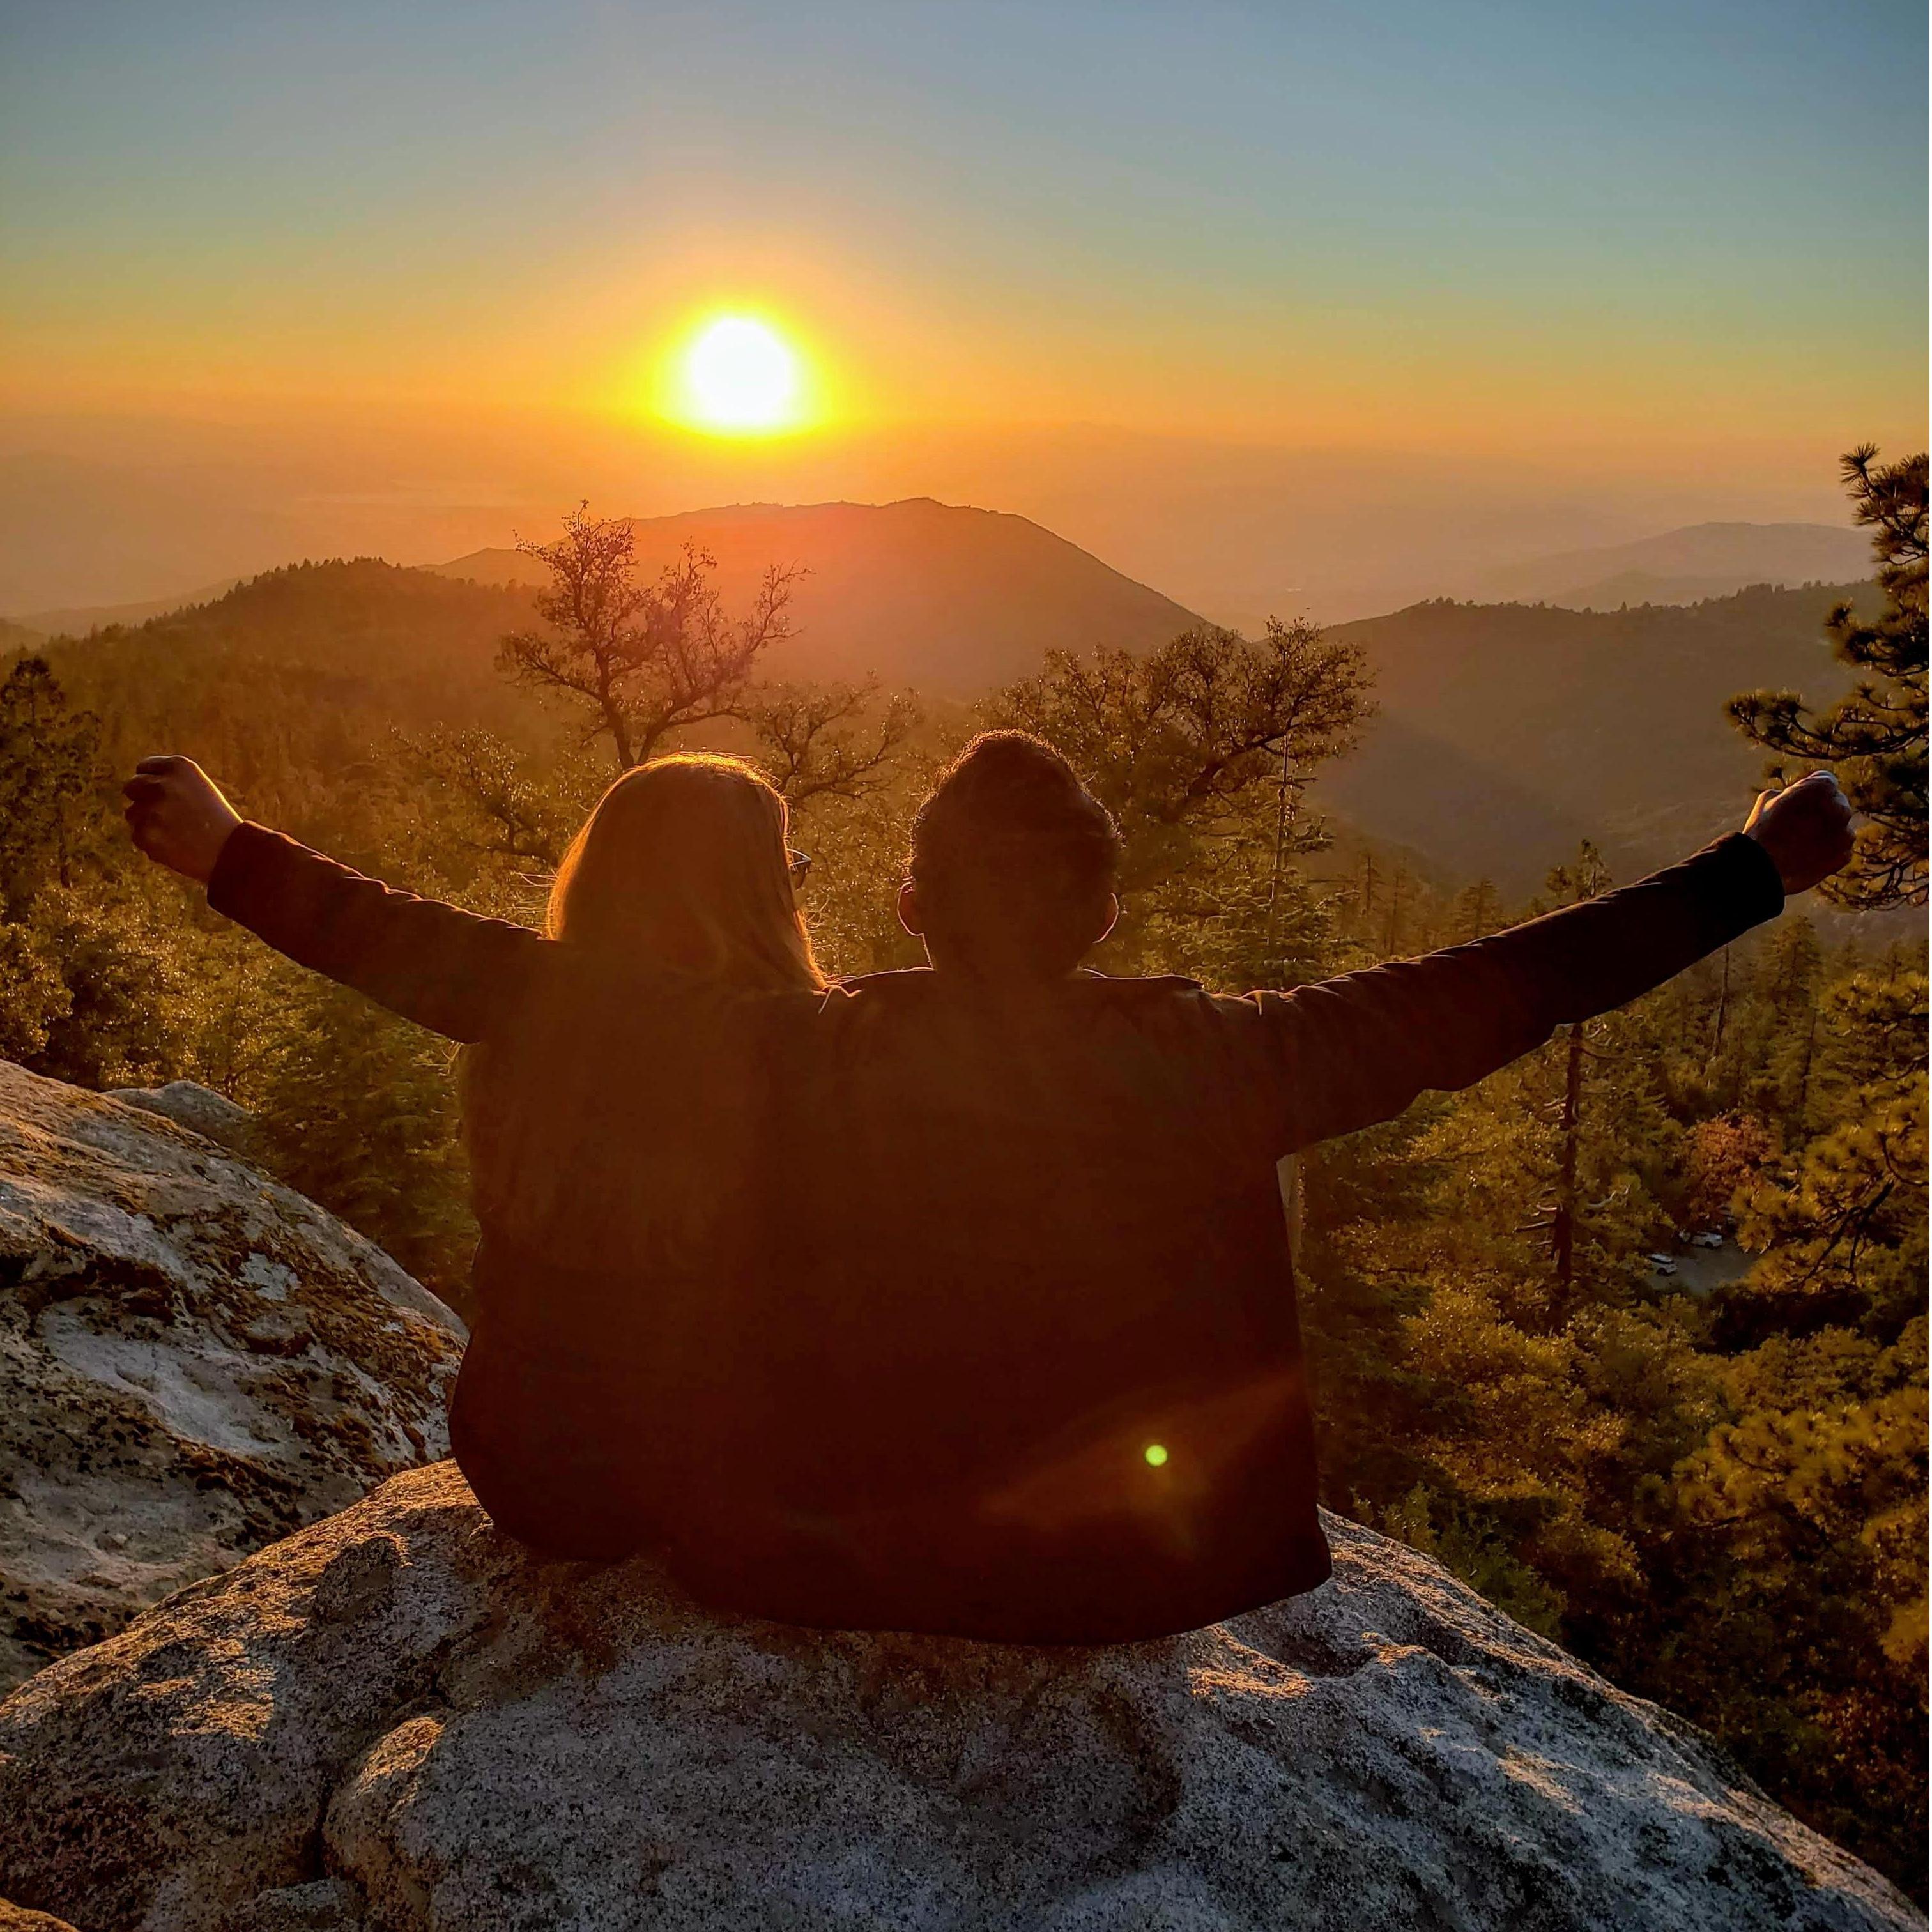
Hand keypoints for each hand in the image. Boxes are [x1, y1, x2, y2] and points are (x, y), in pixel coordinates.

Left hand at [123, 756, 243, 884]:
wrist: (231, 852)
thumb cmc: (217, 820)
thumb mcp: (199, 787)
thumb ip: (170, 781)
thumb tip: (139, 785)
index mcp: (179, 766)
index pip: (145, 767)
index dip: (152, 782)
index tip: (163, 795)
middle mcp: (162, 783)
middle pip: (132, 787)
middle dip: (143, 799)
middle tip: (165, 815)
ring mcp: (152, 809)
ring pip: (133, 814)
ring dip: (147, 823)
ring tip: (176, 833)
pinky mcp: (145, 833)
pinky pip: (138, 836)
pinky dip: (152, 843)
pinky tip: (174, 845)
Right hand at [1743, 770, 1854, 895]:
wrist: (1762, 868)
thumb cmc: (1761, 831)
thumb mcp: (1768, 799)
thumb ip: (1792, 792)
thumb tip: (1797, 795)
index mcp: (1822, 788)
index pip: (1824, 780)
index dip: (1808, 790)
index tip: (1796, 801)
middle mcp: (1841, 807)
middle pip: (1835, 803)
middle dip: (1820, 810)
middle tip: (1796, 824)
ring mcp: (1846, 833)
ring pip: (1839, 826)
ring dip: (1825, 831)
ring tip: (1800, 843)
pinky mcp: (1844, 855)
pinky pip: (1840, 848)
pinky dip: (1828, 850)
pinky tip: (1807, 856)